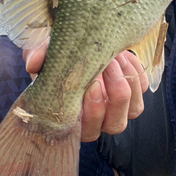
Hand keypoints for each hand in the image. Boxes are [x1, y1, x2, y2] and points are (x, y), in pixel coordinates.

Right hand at [23, 45, 148, 141]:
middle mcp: (101, 121)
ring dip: (126, 81)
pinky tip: (122, 55)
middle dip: (114, 94)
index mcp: (77, 121)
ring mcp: (121, 109)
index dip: (93, 111)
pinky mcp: (136, 91)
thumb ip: (38, 57)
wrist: (78, 46)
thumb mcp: (44, 55)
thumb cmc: (58, 58)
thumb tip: (33, 62)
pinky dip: (135, 70)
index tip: (91, 84)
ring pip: (134, 108)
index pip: (89, 129)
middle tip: (106, 64)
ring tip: (114, 56)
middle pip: (116, 124)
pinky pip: (142, 87)